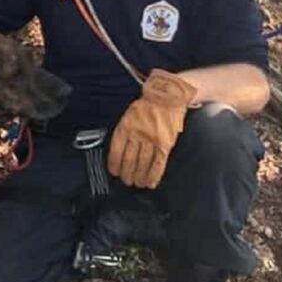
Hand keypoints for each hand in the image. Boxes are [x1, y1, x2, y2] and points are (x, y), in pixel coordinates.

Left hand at [107, 69, 196, 188]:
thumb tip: (118, 150)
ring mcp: (152, 141)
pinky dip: (154, 175)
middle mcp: (137, 135)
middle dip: (126, 173)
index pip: (116, 150)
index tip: (114, 172)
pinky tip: (150, 183)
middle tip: (126, 181)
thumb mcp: (128, 115)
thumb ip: (124, 132)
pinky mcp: (165, 144)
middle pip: (129, 159)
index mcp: (126, 127)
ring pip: (143, 164)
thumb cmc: (147, 106)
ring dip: (139, 176)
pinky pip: (158, 164)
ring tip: (136, 184)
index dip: (114, 163)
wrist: (167, 97)